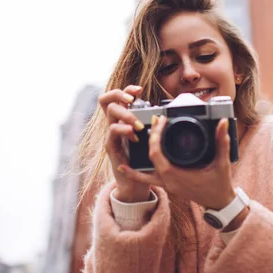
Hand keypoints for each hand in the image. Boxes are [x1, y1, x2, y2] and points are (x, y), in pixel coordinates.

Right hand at [98, 85, 151, 202]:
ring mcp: (111, 134)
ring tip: (138, 124)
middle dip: (120, 95)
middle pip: (107, 99)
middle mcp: (115, 123)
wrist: (136, 183)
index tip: (139, 90)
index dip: (126, 89)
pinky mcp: (111, 147)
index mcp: (123, 118)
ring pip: (110, 114)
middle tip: (132, 100)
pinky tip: (134, 136)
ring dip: (126, 114)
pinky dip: (124, 131)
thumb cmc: (144, 159)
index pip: (117, 96)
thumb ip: (154, 125)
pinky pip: (112, 133)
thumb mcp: (150, 138)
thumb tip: (166, 113)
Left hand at [117, 115, 235, 209]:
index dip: (156, 135)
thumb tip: (224, 122)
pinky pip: (148, 180)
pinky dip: (135, 174)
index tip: (162, 120)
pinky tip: (125, 168)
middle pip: (150, 157)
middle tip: (156, 121)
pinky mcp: (169, 186)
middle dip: (151, 137)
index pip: (157, 152)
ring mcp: (167, 185)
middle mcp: (167, 181)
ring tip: (129, 140)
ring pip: (143, 172)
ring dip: (136, 158)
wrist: (220, 205)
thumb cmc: (221, 185)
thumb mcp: (222, 163)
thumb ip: (222, 142)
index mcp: (176, 174)